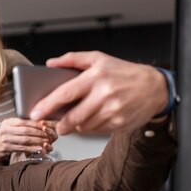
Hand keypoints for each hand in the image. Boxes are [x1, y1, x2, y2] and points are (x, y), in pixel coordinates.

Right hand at [0, 118, 57, 165]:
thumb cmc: (4, 139)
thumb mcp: (10, 129)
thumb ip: (21, 126)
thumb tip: (40, 122)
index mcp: (7, 122)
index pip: (24, 121)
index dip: (36, 124)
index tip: (46, 126)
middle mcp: (5, 129)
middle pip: (26, 130)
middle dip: (39, 133)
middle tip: (49, 135)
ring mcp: (5, 139)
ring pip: (25, 139)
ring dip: (38, 141)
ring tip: (47, 142)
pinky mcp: (6, 148)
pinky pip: (23, 148)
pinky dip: (33, 148)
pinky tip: (40, 149)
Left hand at [30, 51, 168, 134]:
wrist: (155, 86)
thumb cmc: (123, 72)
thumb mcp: (99, 59)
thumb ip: (73, 59)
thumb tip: (50, 63)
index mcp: (96, 76)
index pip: (66, 93)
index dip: (48, 105)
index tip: (35, 113)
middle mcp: (105, 93)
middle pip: (73, 117)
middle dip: (61, 124)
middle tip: (57, 124)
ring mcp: (114, 110)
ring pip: (84, 126)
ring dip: (77, 126)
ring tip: (80, 117)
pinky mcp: (120, 123)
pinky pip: (97, 131)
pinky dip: (90, 128)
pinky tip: (94, 118)